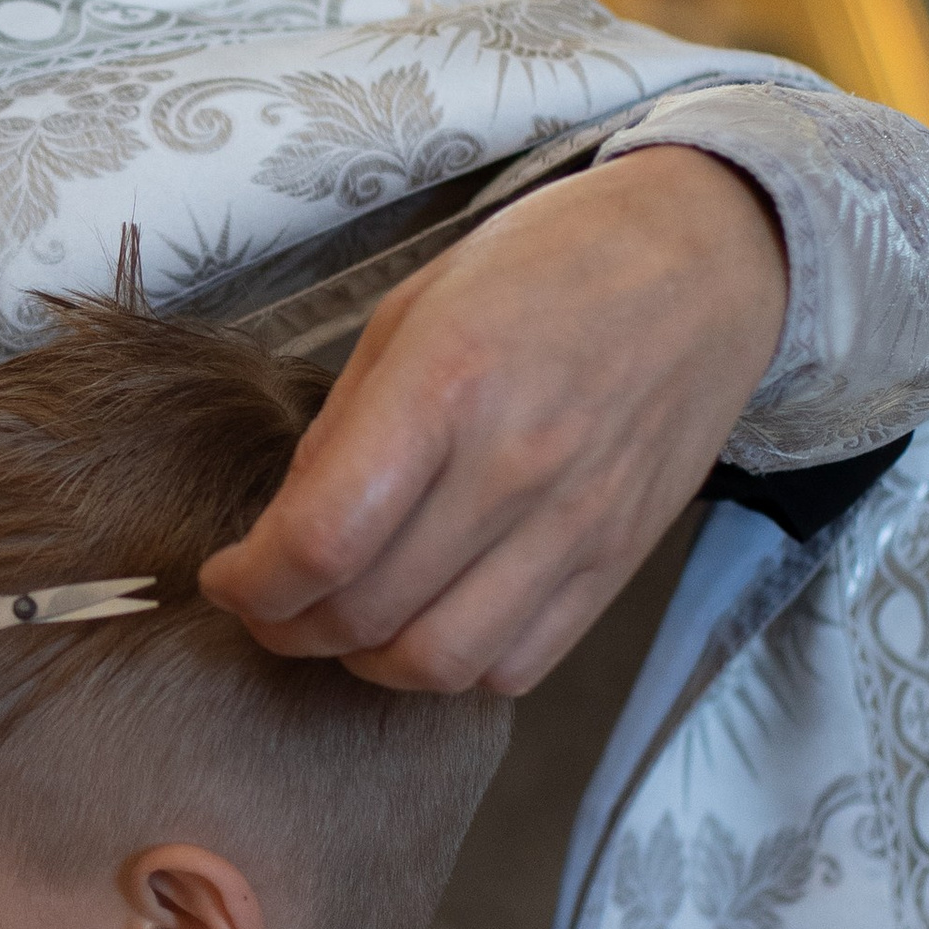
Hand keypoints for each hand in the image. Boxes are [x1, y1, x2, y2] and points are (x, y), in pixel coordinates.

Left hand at [201, 146, 788, 693]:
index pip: (322, 539)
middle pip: (367, 613)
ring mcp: (577, 523)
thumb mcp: (413, 309)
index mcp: (446, 386)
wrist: (704, 260)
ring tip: (341, 623)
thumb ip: (342, 426)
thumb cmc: (546, 266)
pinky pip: (519, 664)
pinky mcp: (619, 561)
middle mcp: (515, 466)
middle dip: (288, 627)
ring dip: (365, 662)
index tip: (225, 578)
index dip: (250, 584)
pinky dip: (455, 667)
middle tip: (267, 605)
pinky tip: (429, 622)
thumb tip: (284, 530)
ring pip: (440, 661)